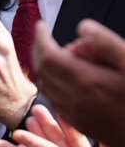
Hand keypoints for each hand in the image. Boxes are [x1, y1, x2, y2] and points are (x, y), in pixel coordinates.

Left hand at [33, 19, 124, 146]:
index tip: (40, 25)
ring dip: (44, 67)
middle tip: (43, 37)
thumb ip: (107, 43)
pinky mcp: (78, 122)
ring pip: (46, 85)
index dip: (40, 38)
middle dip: (39, 50)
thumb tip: (82, 26)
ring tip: (54, 53)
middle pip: (42, 70)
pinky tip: (64, 77)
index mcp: (85, 81)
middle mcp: (73, 98)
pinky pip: (55, 99)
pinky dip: (52, 83)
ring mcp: (74, 112)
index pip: (48, 56)